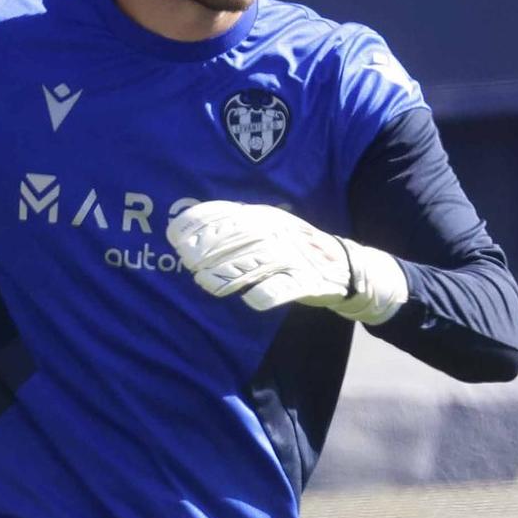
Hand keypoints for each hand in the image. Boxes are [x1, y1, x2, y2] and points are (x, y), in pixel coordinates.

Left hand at [166, 201, 406, 324]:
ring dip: (231, 273)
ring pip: (260, 263)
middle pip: (241, 238)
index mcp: (266, 217)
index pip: (231, 215)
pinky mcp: (310, 281)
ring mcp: (295, 256)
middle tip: (187, 263)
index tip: (174, 236)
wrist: (343, 267)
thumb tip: (179, 227)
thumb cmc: (292, 249)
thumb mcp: (264, 230)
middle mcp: (280, 232)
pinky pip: (288, 287)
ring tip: (207, 284)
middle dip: (212, 250)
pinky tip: (251, 301)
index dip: (202, 224)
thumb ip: (228, 227)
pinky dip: (270, 293)